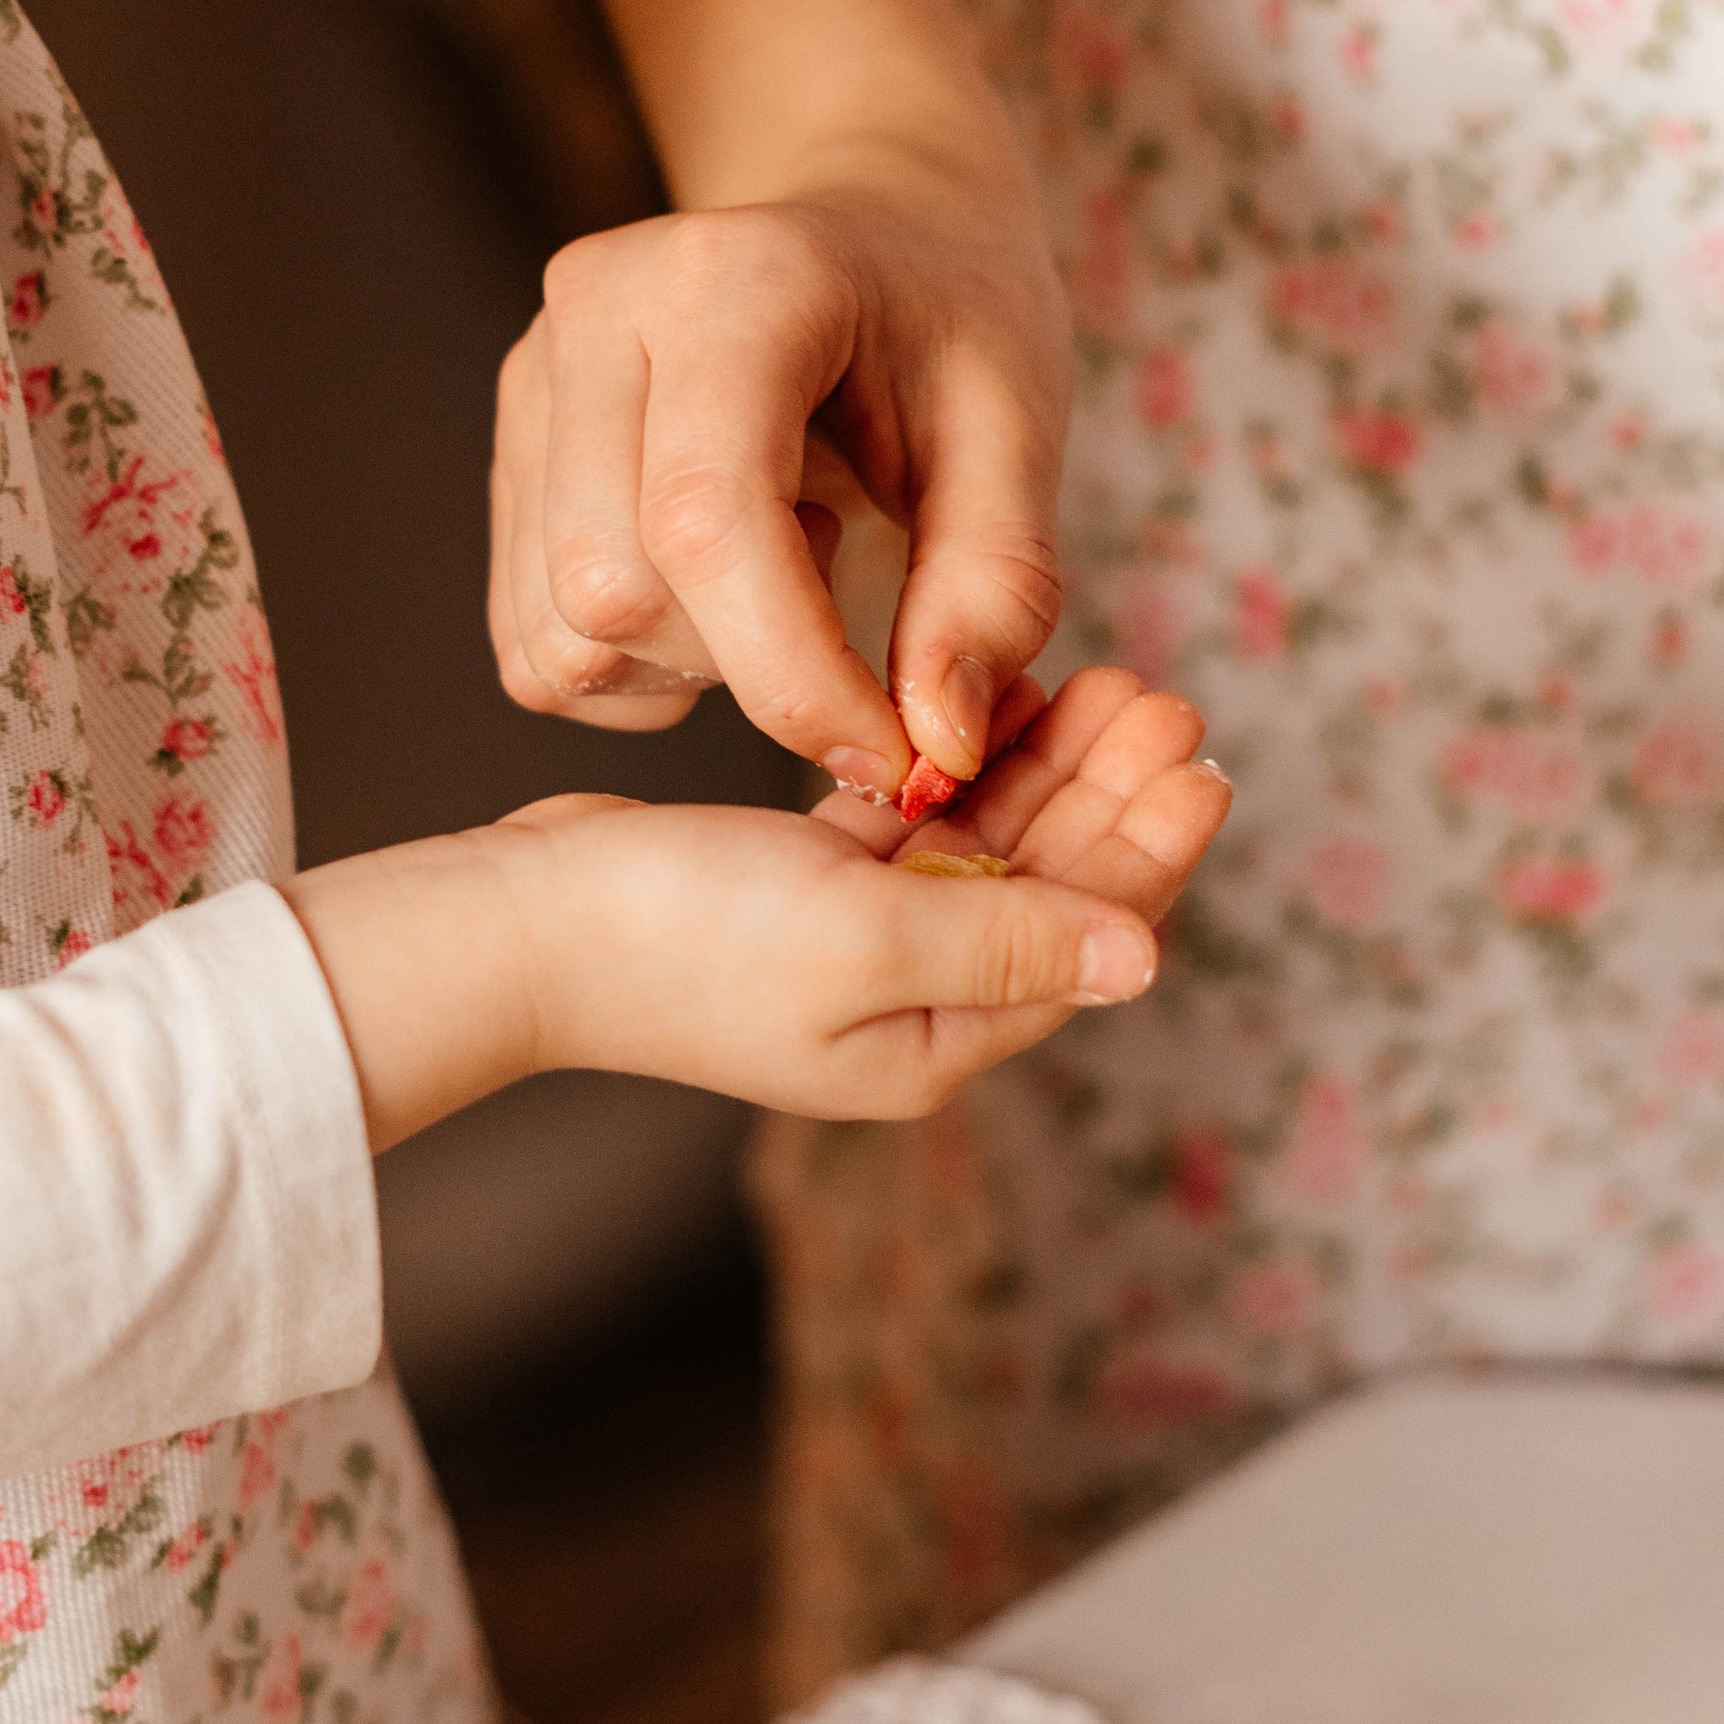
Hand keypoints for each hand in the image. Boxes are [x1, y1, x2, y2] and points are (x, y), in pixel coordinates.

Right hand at [285, 669, 1224, 1141]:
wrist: (520, 925)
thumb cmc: (672, 939)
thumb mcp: (861, 939)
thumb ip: (1005, 944)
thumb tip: (1145, 962)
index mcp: (935, 1040)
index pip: (1082, 942)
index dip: (1147, 850)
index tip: (1202, 761)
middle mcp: (910, 1001)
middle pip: (1049, 889)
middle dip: (1110, 794)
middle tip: (1165, 698)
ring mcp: (857, 941)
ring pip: (989, 846)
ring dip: (1045, 768)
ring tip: (1102, 683)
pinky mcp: (805, 883)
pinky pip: (917, 822)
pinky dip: (959, 764)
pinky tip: (991, 701)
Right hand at [486, 129, 1071, 803]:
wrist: (873, 219)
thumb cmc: (949, 315)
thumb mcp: (1018, 426)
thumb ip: (994, 585)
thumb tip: (935, 746)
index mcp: (730, 281)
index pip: (707, 521)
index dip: (794, 675)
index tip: (892, 754)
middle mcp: (597, 312)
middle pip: (611, 592)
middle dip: (743, 666)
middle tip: (841, 594)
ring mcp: (532, 379)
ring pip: (560, 630)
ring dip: (686, 666)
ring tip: (781, 564)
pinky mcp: (510, 450)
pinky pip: (533, 638)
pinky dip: (634, 665)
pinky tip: (717, 582)